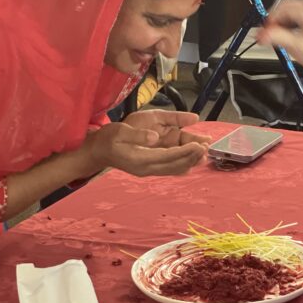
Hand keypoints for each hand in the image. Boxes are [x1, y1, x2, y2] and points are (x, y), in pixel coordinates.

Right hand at [79, 110, 208, 176]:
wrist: (97, 152)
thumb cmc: (107, 139)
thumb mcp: (118, 131)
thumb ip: (137, 135)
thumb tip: (154, 137)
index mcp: (140, 158)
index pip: (168, 156)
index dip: (184, 151)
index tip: (198, 145)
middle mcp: (146, 168)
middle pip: (174, 165)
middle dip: (191, 157)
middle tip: (206, 147)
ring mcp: (147, 171)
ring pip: (174, 170)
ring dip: (189, 162)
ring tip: (204, 154)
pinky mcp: (148, 170)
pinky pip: (169, 170)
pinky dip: (182, 165)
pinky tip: (192, 160)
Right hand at [256, 0, 302, 87]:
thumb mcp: (297, 48)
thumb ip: (277, 38)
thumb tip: (261, 34)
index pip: (283, 7)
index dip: (270, 19)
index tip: (263, 30)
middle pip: (285, 5)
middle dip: (275, 20)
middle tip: (269, 34)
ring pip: (288, 7)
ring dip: (281, 20)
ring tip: (282, 35)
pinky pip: (295, 9)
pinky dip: (288, 18)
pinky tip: (289, 30)